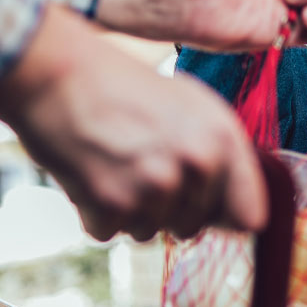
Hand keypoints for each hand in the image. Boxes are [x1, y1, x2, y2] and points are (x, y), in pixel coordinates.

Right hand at [0, 5, 266, 239]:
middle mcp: (198, 165)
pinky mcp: (112, 205)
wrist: (57, 72)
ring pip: (150, 233)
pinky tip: (89, 173)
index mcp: (223, 139)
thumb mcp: (190, 104)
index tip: (207, 210)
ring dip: (130, 211)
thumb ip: (220, 154)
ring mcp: (155, 187)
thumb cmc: (121, 85)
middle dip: (169, 209)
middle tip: (139, 166)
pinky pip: (110, 233)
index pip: (249, 218)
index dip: (225, 217)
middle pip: (194, 229)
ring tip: (113, 164)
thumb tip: (242, 212)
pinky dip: (96, 213)